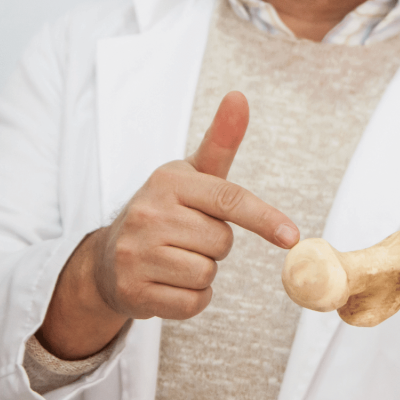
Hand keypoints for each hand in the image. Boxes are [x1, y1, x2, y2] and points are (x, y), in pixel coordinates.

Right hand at [37, 92, 298, 358]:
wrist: (108, 259)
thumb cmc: (165, 211)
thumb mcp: (191, 175)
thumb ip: (220, 141)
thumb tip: (239, 96)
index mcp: (168, 181)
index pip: (229, 200)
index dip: (265, 219)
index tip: (291, 236)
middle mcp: (146, 214)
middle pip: (222, 242)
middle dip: (216, 245)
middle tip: (189, 237)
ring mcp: (135, 254)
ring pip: (207, 274)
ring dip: (203, 273)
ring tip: (176, 259)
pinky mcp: (133, 292)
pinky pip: (192, 302)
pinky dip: (191, 298)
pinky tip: (170, 283)